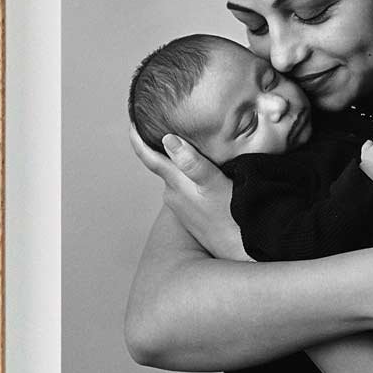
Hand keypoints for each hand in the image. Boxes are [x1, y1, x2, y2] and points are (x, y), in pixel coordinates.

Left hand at [127, 125, 243, 259]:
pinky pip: (186, 186)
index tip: (131, 119)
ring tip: (187, 139)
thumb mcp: (215, 185)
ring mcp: (182, 206)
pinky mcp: (193, 214)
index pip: (149, 157)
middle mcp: (173, 195)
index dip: (138, 138)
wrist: (241, 252)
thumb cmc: (232, 218)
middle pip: (162, 163)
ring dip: (179, 159)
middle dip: (162, 144)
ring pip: (176, 175)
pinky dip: (190, 173)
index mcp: (176, 184)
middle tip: (164, 120)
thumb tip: (168, 140)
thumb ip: (193, 163)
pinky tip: (203, 168)